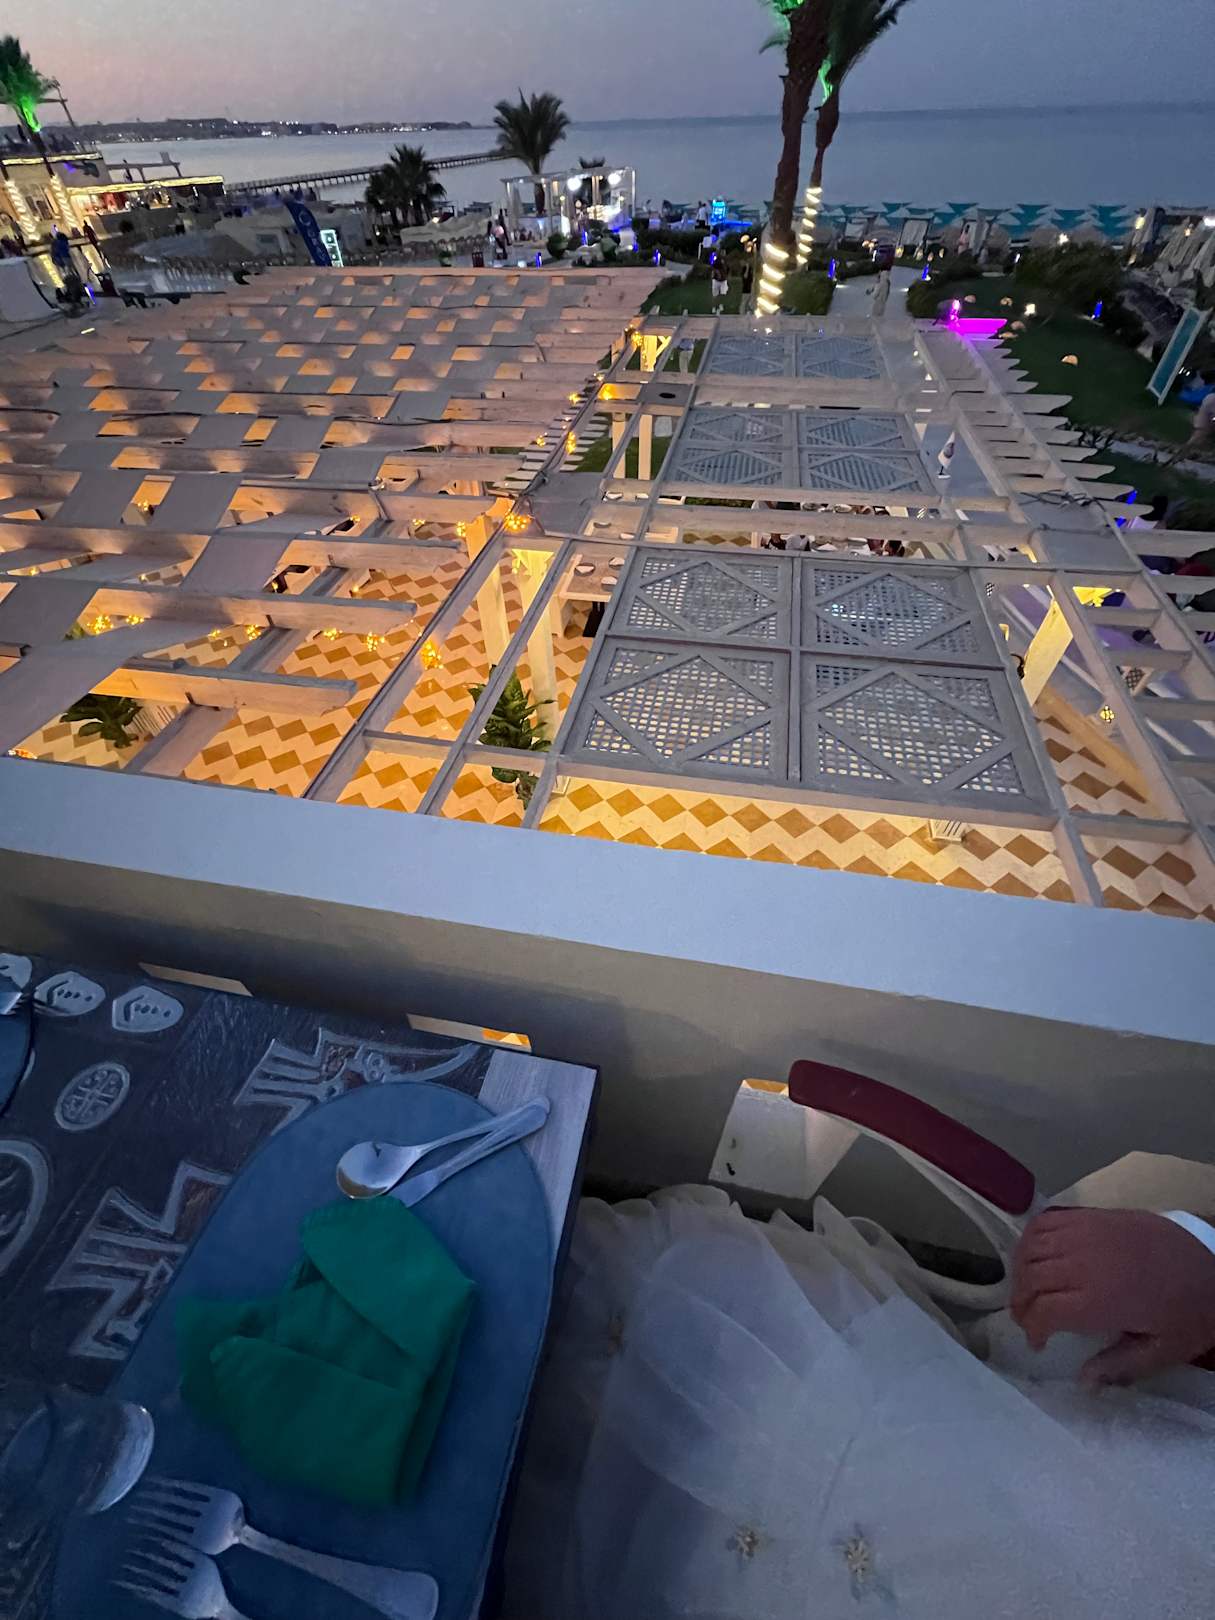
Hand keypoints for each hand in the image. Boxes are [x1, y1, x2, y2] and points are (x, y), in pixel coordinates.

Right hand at [1011, 1208, 1214, 1384]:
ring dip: (1021, 1270)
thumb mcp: (1163, 1350)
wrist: (1211, 1261)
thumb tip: (1083, 1382)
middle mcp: (1084, 1262)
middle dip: (1020, 1302)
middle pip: (1029, 1278)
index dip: (1031, 1329)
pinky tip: (1038, 1254)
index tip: (1038, 1343)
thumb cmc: (1188, 1310)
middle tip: (1027, 1319)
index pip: (1042, 1311)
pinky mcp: (1092, 1215)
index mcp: (1099, 1300)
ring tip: (1029, 1288)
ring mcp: (1085, 1233)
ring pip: (1031, 1247)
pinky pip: (1046, 1220)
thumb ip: (1120, 1366)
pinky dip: (1032, 1238)